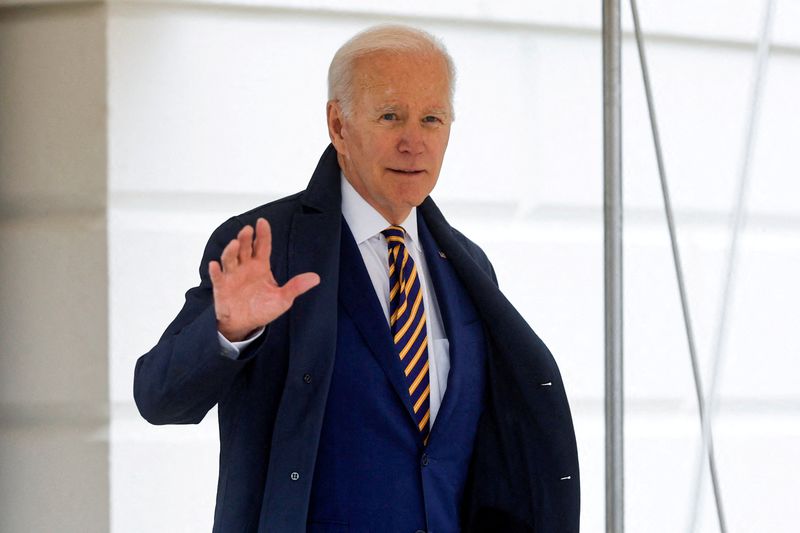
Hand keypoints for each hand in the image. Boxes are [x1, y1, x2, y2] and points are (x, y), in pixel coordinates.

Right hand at [209, 218, 319, 341]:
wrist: (245, 324)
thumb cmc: (262, 308)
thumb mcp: (283, 299)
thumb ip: (296, 287)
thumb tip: (316, 278)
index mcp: (260, 266)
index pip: (262, 246)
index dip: (262, 234)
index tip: (262, 222)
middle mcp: (245, 267)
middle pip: (244, 249)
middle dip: (245, 239)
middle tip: (247, 230)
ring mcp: (232, 276)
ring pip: (230, 259)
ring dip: (230, 251)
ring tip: (234, 244)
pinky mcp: (222, 287)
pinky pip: (217, 277)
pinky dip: (215, 271)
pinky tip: (214, 265)